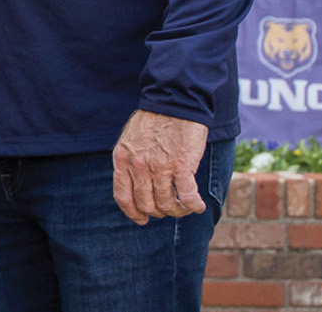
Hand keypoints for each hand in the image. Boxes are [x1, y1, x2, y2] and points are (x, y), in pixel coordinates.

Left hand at [111, 109, 207, 224]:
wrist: (175, 101)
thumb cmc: (155, 119)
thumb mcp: (131, 139)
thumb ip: (131, 162)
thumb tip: (136, 186)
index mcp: (123, 158)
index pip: (123, 197)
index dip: (133, 213)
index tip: (142, 219)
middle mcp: (138, 166)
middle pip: (147, 204)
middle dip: (159, 211)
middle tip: (170, 208)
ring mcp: (159, 167)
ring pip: (167, 204)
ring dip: (178, 210)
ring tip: (185, 206)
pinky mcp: (182, 165)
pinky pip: (187, 197)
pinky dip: (194, 206)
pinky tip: (198, 206)